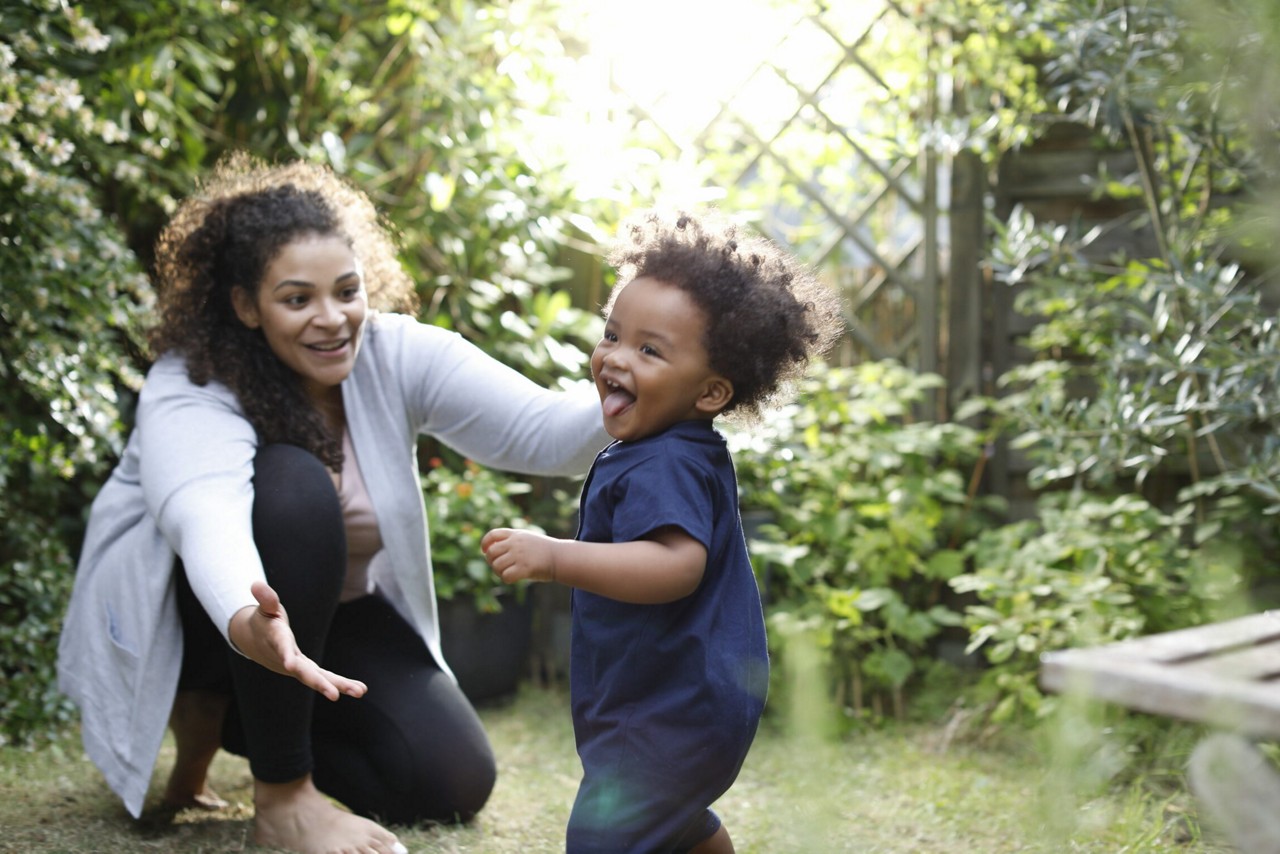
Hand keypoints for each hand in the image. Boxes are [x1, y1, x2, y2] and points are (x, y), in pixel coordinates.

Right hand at [228, 581, 366, 701]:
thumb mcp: (265, 608)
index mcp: (276, 640)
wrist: (254, 643)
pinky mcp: (306, 670)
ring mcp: (297, 668)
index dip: (285, 654)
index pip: (281, 647)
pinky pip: (325, 678)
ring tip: (360, 691)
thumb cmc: (263, 621)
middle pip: (304, 672)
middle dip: (319, 683)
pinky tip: (360, 689)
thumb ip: (265, 598)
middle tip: (334, 695)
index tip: (290, 664)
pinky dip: (341, 684)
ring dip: (339, 686)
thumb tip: (257, 583)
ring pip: (318, 679)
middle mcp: (288, 659)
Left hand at [481, 527, 557, 583]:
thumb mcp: (527, 538)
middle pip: (491, 552)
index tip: (484, 551)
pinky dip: (507, 579)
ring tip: (508, 573)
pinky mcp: (524, 568)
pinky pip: (506, 576)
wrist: (560, 557)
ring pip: (496, 566)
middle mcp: (515, 543)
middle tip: (499, 567)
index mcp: (516, 534)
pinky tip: (514, 578)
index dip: (485, 543)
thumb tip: (490, 550)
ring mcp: (519, 555)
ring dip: (499, 572)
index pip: (492, 535)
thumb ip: (511, 541)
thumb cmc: (543, 550)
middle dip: (491, 561)